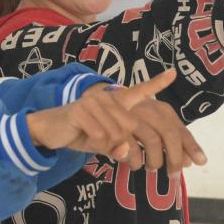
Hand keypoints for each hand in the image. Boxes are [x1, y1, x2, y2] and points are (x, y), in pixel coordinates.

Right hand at [26, 68, 206, 171]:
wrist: (50, 130)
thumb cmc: (81, 134)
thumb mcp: (104, 143)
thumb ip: (119, 147)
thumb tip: (125, 151)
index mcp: (116, 101)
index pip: (140, 90)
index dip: (157, 83)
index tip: (173, 72)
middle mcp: (107, 96)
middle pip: (129, 128)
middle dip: (119, 143)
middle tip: (102, 143)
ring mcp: (94, 101)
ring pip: (115, 134)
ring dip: (104, 144)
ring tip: (90, 137)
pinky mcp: (81, 110)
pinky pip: (99, 136)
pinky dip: (93, 144)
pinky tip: (82, 136)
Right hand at [104, 96, 206, 177]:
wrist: (93, 110)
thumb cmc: (127, 123)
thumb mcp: (150, 131)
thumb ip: (169, 144)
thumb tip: (191, 162)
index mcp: (159, 109)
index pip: (180, 129)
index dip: (191, 146)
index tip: (201, 162)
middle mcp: (148, 107)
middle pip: (169, 134)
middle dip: (174, 157)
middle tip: (173, 174)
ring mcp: (131, 113)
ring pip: (152, 140)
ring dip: (154, 159)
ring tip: (151, 168)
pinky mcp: (116, 124)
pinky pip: (131, 146)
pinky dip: (135, 159)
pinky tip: (135, 165)